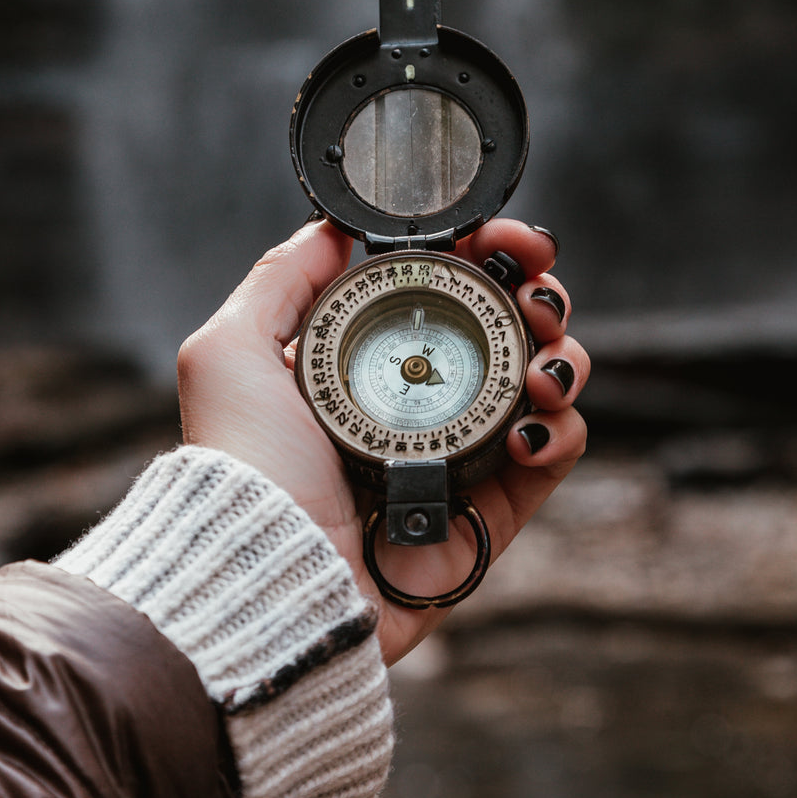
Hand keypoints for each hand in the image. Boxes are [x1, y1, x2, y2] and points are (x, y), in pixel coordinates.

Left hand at [178, 218, 587, 665]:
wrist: (270, 569)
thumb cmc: (243, 464)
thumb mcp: (232, 351)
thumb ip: (280, 279)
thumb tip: (331, 228)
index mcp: (366, 360)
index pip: (446, 291)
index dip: (485, 256)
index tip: (502, 240)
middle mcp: (418, 402)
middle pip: (509, 329)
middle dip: (537, 298)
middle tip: (534, 296)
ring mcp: (459, 455)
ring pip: (544, 384)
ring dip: (560, 358)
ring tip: (541, 369)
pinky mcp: (488, 514)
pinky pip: (554, 457)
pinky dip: (564, 431)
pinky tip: (534, 427)